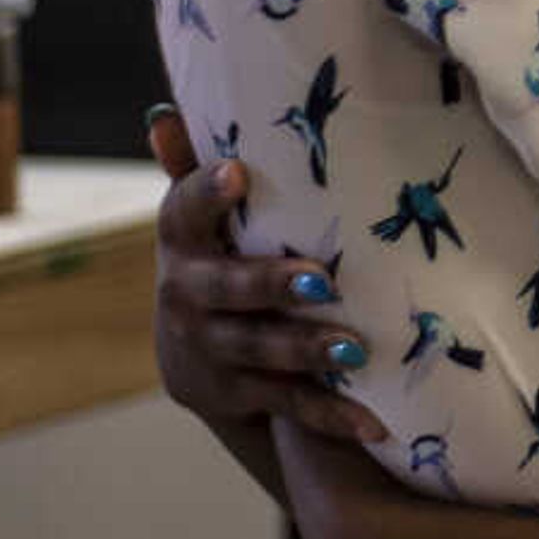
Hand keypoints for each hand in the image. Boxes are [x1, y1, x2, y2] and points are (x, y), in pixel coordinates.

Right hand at [146, 103, 385, 444]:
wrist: (196, 358)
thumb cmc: (217, 256)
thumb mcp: (203, 216)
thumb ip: (192, 166)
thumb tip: (162, 116)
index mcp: (182, 240)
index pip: (183, 211)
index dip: (205, 192)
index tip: (235, 173)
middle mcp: (186, 296)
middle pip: (227, 289)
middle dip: (271, 284)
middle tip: (322, 279)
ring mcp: (210, 349)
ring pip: (260, 349)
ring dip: (307, 348)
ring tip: (354, 350)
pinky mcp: (236, 393)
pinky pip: (289, 402)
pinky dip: (333, 415)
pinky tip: (376, 422)